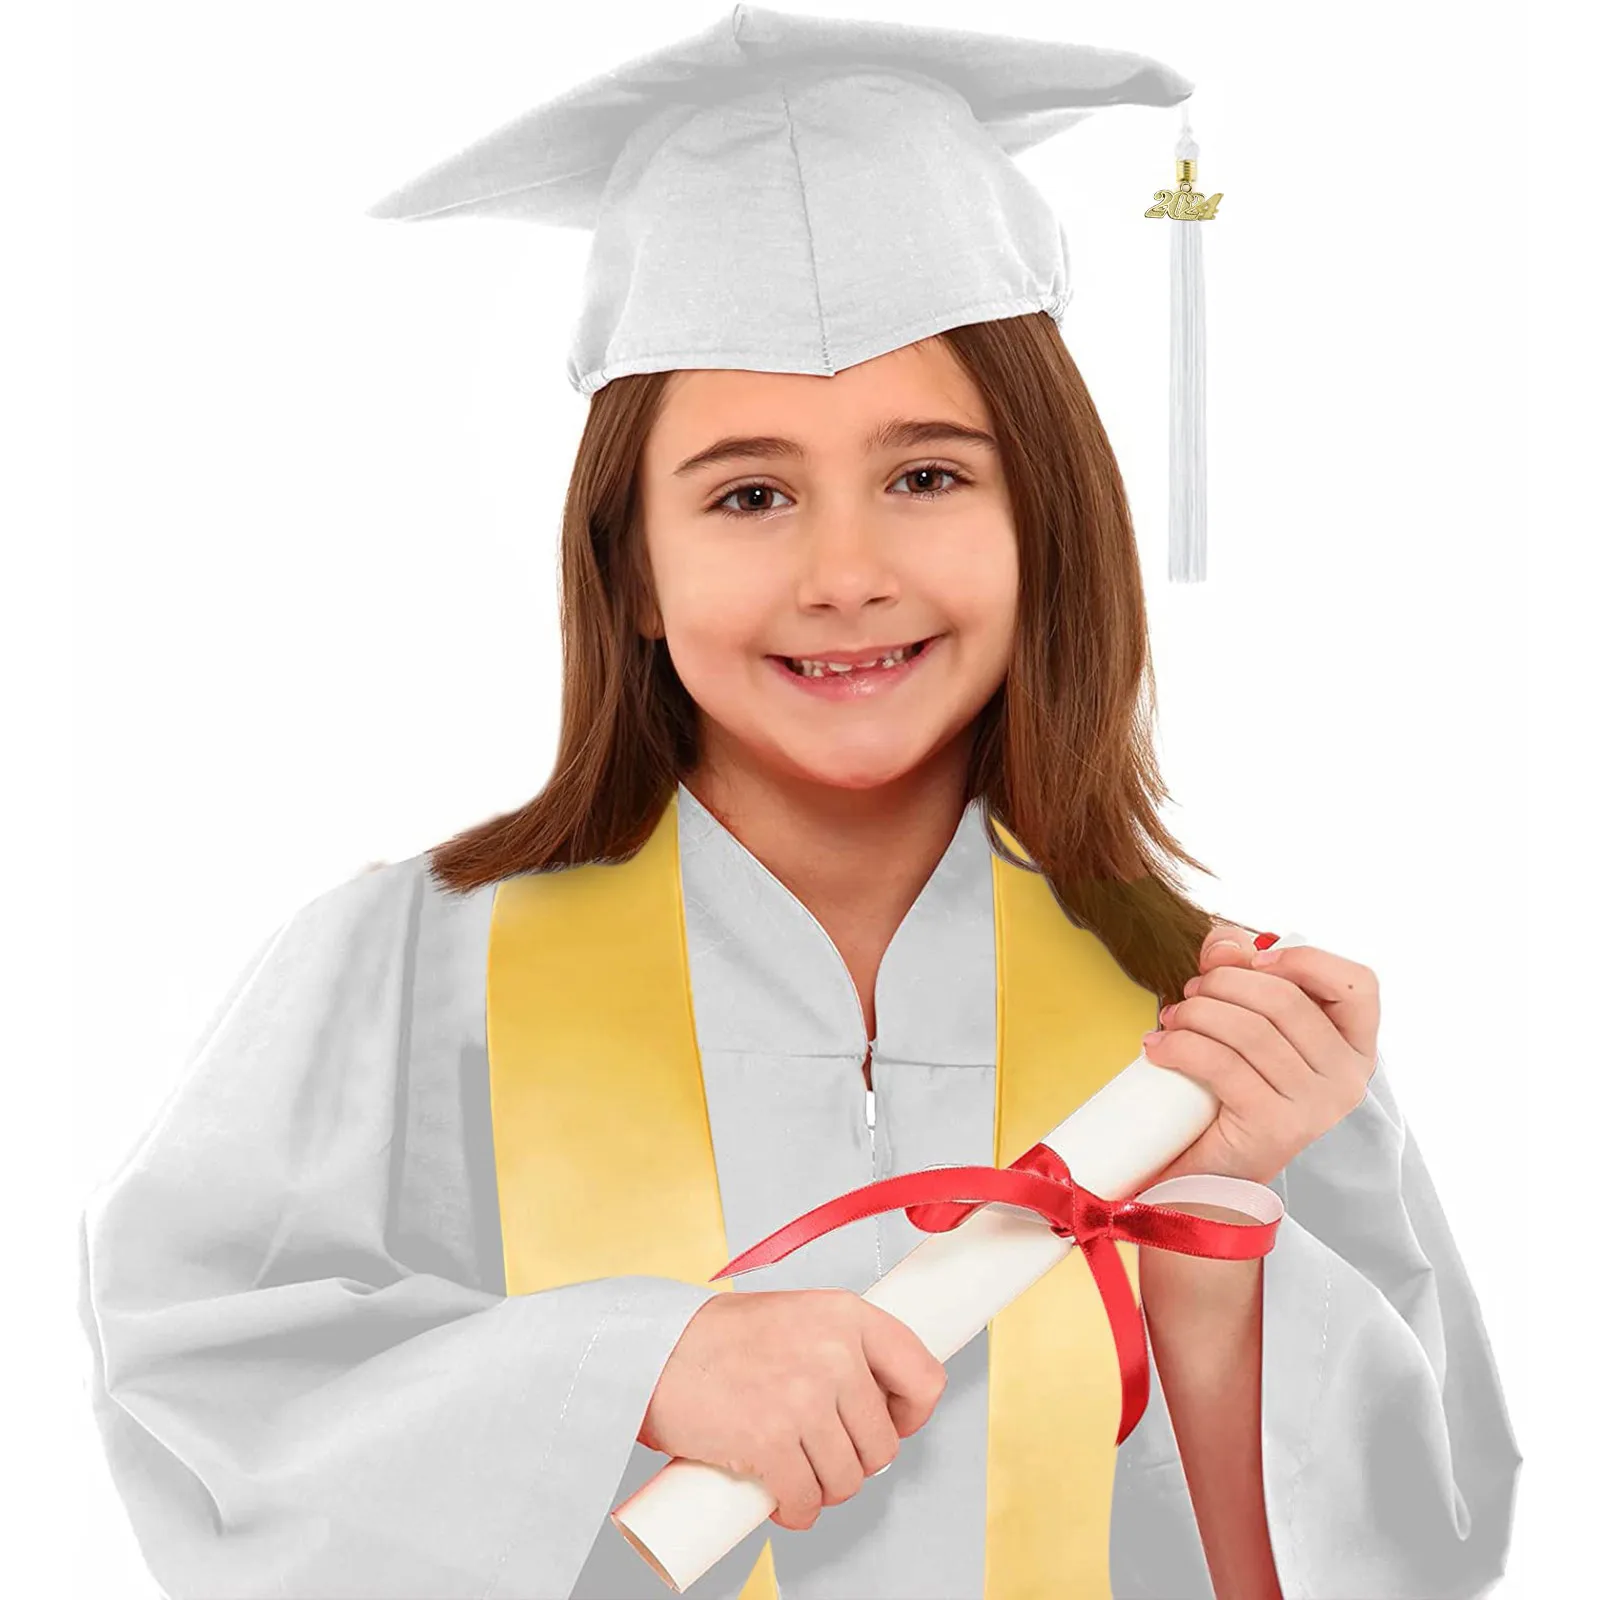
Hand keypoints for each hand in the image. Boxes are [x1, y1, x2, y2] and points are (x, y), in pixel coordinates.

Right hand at [639, 1287, 947, 1530]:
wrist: (652, 1350)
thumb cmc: (717, 1337)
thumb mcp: (796, 1316)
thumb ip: (838, 1346)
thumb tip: (873, 1404)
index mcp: (847, 1314)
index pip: (922, 1375)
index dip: (910, 1414)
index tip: (889, 1424)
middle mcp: (835, 1352)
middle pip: (883, 1443)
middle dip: (855, 1461)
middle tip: (822, 1454)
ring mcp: (804, 1398)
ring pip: (848, 1479)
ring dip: (825, 1490)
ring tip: (797, 1474)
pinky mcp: (771, 1442)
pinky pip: (807, 1501)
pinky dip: (797, 1512)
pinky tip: (782, 1500)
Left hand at [1139, 923, 1379, 1188]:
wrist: (1212, 1172)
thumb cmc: (1231, 1086)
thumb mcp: (1243, 1019)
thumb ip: (1241, 968)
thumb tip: (1224, 941)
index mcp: (1354, 1046)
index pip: (1360, 984)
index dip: (1307, 959)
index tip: (1256, 959)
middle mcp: (1348, 1078)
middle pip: (1286, 1000)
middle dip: (1225, 983)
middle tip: (1190, 992)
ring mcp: (1317, 1106)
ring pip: (1250, 1030)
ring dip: (1196, 1013)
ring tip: (1171, 1018)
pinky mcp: (1277, 1127)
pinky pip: (1223, 1066)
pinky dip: (1181, 1046)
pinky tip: (1158, 1046)